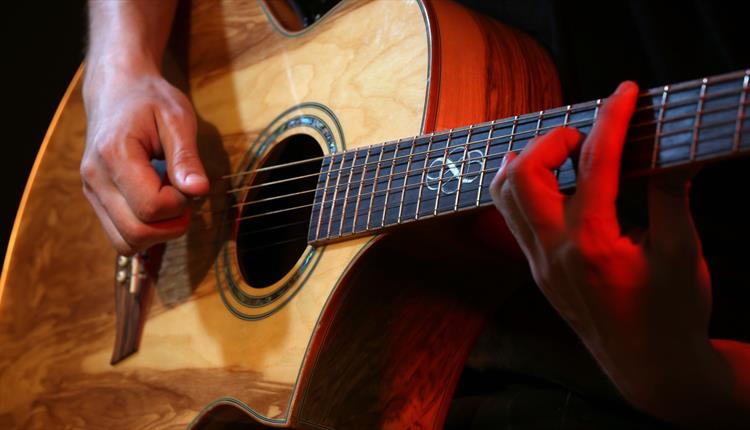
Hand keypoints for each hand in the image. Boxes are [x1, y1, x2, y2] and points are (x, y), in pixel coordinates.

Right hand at [81, 64, 208, 254]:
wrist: (117, 90)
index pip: (151, 207)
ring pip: (125, 243)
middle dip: (171, 225)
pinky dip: (144, 230)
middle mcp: (95, 178)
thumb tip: (199, 190)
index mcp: (114, 154)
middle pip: (136, 234)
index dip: (180, 204)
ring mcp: (91, 192)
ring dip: (158, 233)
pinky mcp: (96, 200)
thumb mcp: (177, 118)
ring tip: (170, 200)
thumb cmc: (150, 100)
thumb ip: (187, 157)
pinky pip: (120, 235)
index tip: (189, 181)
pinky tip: (156, 202)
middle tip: (184, 196)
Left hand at [489, 82, 714, 417]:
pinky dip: (523, 188)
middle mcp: (554, 253)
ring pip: (504, 196)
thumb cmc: (674, 314)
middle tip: (585, 135)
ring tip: (564, 152)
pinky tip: (551, 182)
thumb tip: (677, 146)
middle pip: (523, 175)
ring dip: (527, 162)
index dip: (612, 119)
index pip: (596, 165)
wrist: (651, 368)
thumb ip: (672, 194)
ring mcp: (539, 264)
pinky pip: (512, 218)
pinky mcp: (536, 271)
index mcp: (595, 245)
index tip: (625, 92)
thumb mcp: (682, 252)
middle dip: (550, 140)